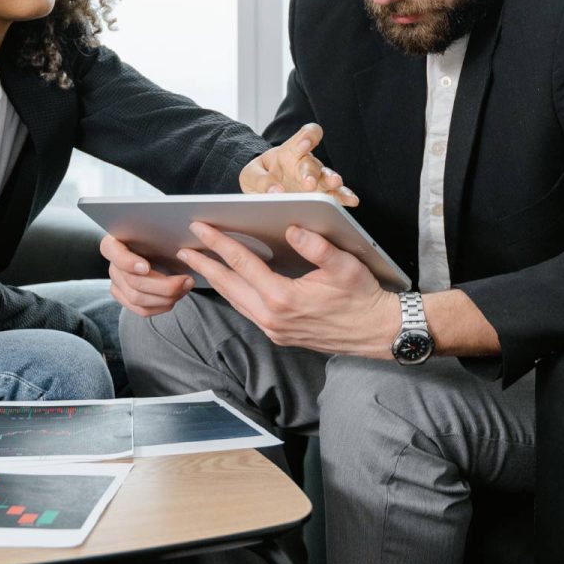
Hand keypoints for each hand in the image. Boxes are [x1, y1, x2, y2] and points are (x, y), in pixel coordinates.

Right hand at [101, 233, 194, 318]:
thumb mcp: (155, 230)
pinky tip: (176, 297)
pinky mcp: (126, 299)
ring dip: (167, 297)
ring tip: (185, 287)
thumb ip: (158, 232)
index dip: (128, 263)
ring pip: (138, 299)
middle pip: (133, 282)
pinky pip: (142, 310)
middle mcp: (112, 266)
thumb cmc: (155, 236)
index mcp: (113, 244)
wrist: (154, 248)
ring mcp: (117, 284)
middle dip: (164, 285)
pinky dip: (162, 306)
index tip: (146, 267)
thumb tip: (175, 234)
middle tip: (186, 280)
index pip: (115, 254)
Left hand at [176, 220, 397, 355]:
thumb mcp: (344, 266)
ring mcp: (275, 330)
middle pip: (228, 286)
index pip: (242, 263)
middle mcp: (273, 318)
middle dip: (204, 266)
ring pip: (235, 302)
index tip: (201, 228)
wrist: (378, 333)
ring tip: (200, 265)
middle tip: (184, 249)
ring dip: (216, 282)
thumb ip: (316, 246)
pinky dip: (233, 295)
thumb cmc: (363, 298)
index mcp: (283, 298)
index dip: (219, 243)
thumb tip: (291, 229)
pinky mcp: (280, 335)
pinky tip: (230, 285)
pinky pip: (247, 312)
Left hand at [239, 122, 358, 206]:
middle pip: (312, 164)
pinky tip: (351, 200)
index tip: (304, 144)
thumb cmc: (259, 178)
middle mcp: (305, 164)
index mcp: (289, 152)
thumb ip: (260, 180)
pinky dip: (343, 197)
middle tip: (308, 184)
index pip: (304, 136)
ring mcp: (316, 180)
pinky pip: (334, 195)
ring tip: (336, 185)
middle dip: (310, 173)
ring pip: (326, 178)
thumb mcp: (251, 175)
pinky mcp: (320, 196)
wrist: (262, 191)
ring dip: (331, 182)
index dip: (307, 137)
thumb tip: (275, 192)